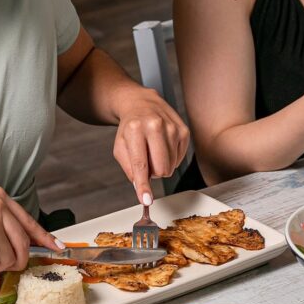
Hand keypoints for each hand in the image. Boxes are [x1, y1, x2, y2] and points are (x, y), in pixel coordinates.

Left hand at [112, 86, 189, 204]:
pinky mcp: (184, 131)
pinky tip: (163, 146)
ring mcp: (172, 127)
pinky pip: (179, 159)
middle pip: (161, 169)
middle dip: (153, 173)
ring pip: (171, 166)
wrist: (141, 102)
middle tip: (146, 160)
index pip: (140, 164)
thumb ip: (129, 168)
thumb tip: (141, 187)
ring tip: (154, 150)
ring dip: (161, 165)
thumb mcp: (120, 146)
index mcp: (135, 130)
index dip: (144, 185)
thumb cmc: (130, 126)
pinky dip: (170, 158)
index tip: (146, 200)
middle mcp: (155, 126)